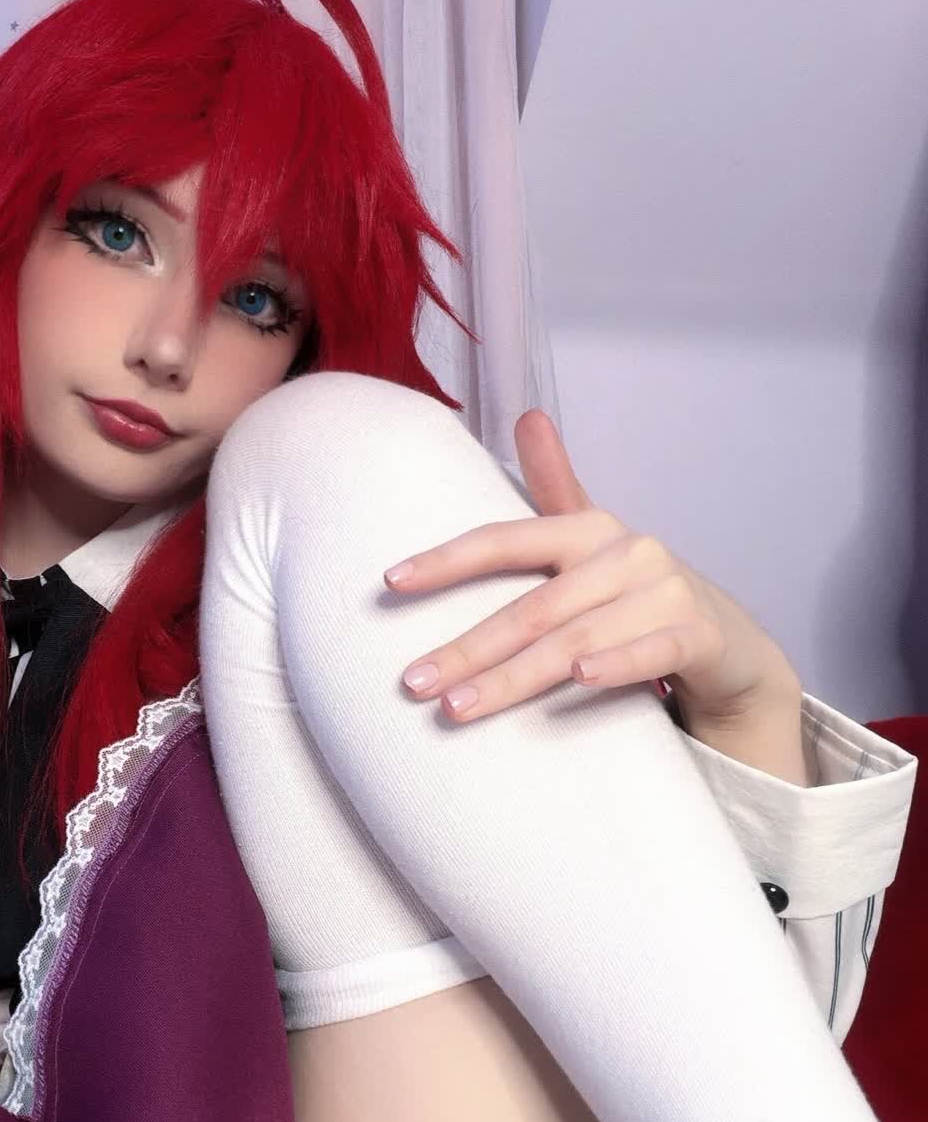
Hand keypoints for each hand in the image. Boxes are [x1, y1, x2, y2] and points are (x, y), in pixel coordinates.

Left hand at [383, 409, 799, 723]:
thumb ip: (556, 490)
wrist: (729, 646)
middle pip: (532, 606)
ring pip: (576, 640)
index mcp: (590, 530)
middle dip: (467, 648)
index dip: (448, 559)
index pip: (507, 539)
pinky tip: (578, 680)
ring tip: (459, 708)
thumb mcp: (595, 546)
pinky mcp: (698, 635)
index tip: (391, 583)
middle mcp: (627, 553)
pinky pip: (651, 652)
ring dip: (513, 677)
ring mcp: (665, 593)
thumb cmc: (640, 595)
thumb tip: (528, 413)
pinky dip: (616, 666)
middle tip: (413, 683)